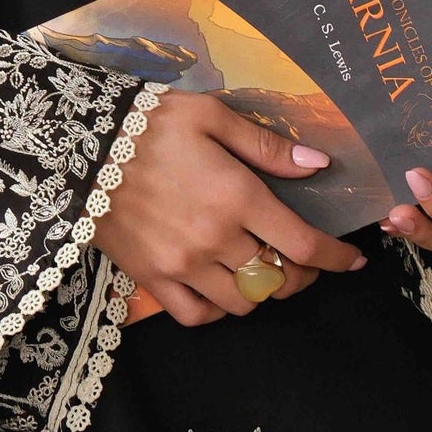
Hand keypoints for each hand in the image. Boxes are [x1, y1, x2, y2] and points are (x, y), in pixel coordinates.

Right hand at [92, 90, 366, 327]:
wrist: (78, 145)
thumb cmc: (149, 123)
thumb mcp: (211, 116)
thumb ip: (267, 145)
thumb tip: (319, 164)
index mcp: (237, 196)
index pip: (304, 245)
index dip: (337, 257)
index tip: (354, 259)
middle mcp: (215, 238)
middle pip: (279, 280)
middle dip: (303, 275)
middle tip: (303, 261)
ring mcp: (182, 264)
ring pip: (244, 303)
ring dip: (262, 292)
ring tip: (261, 272)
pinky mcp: (152, 278)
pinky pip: (197, 316)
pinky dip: (216, 309)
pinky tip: (219, 288)